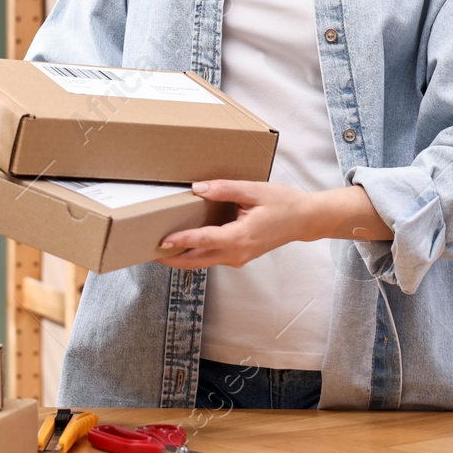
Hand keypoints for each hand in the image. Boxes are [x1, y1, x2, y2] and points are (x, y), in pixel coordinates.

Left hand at [155, 179, 319, 269]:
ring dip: (181, 259)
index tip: (161, 241)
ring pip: (203, 263)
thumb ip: (224, 189)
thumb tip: (197, 189)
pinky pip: (212, 259)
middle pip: (197, 261)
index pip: (204, 241)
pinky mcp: (240, 257)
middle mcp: (237, 253)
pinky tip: (184, 246)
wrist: (304, 220)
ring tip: (160, 250)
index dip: (181, 241)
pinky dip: (195, 256)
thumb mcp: (254, 190)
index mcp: (241, 237)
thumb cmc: (283, 203)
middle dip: (172, 258)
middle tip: (148, 251)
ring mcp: (239, 258)